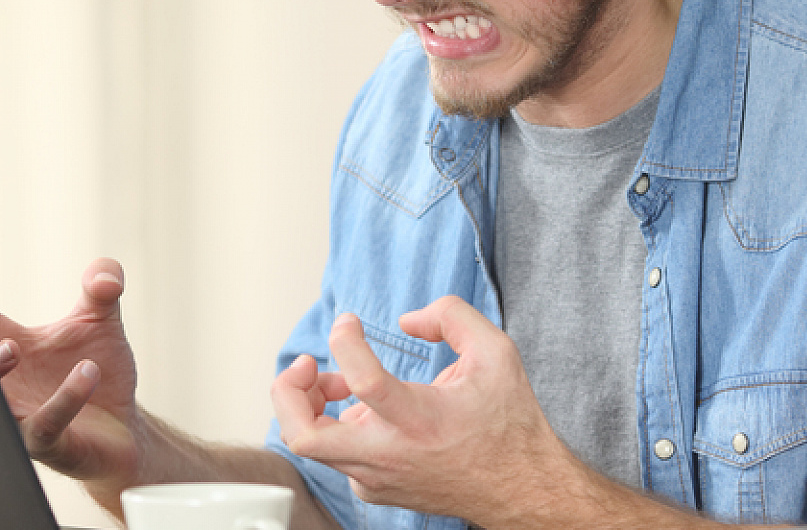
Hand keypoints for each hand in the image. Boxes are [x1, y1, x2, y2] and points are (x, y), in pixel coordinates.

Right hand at [0, 234, 142, 481]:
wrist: (120, 429)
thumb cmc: (95, 372)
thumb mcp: (99, 320)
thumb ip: (102, 288)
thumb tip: (105, 272)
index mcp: (0, 335)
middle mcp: (1, 372)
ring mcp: (17, 410)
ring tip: (15, 348)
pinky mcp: (45, 441)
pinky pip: (44, 423)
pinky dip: (64, 398)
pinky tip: (87, 373)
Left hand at [271, 297, 581, 524]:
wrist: (519, 489)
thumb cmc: (506, 425)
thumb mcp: (496, 353)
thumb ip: (451, 316)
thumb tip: (407, 320)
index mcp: (420, 421)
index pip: (363, 382)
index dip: (345, 342)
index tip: (348, 322)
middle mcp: (390, 456)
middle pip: (304, 437)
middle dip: (288, 392)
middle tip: (307, 365)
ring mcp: (376, 478)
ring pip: (313, 445)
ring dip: (312, 404)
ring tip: (338, 382)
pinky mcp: (373, 489)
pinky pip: (335, 456)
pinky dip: (334, 427)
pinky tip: (362, 412)